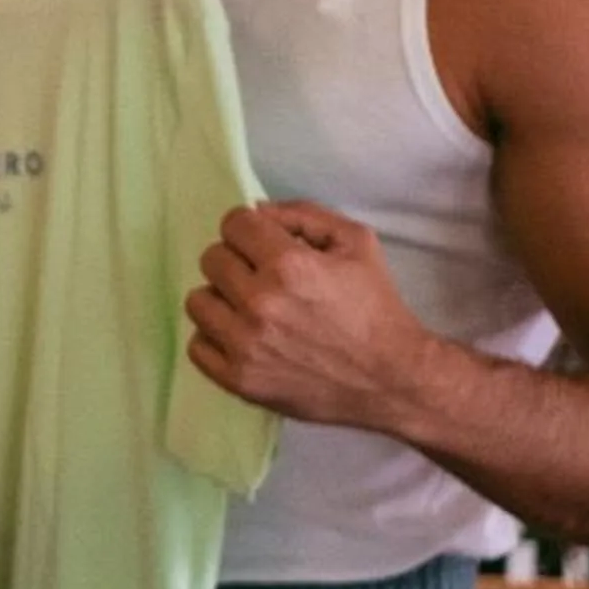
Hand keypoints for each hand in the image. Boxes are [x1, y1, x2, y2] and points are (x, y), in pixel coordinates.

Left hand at [187, 202, 442, 431]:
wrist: (392, 380)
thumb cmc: (376, 307)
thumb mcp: (357, 243)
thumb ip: (304, 215)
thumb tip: (255, 209)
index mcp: (289, 266)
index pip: (233, 224)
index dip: (251, 229)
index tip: (265, 244)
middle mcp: (259, 303)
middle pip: (211, 259)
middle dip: (237, 261)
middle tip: (263, 278)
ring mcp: (245, 344)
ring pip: (197, 301)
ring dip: (222, 299)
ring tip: (252, 309)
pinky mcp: (237, 380)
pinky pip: (196, 346)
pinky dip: (216, 339)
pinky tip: (245, 337)